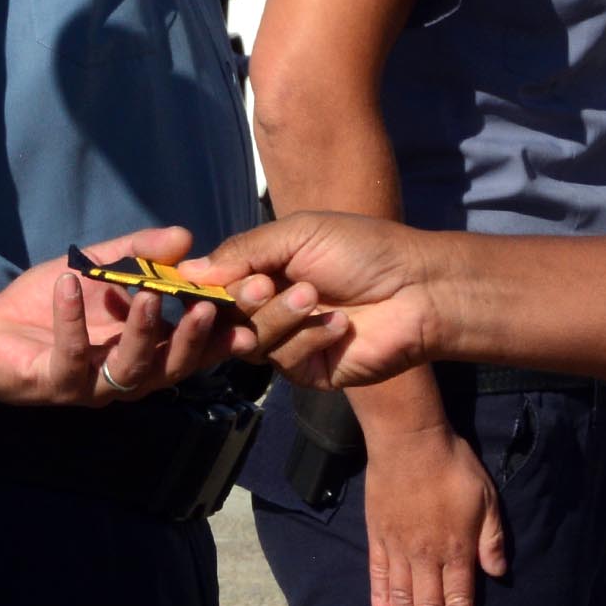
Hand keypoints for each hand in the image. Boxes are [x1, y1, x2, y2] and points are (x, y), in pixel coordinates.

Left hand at [0, 227, 325, 404]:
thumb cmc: (51, 302)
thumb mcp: (100, 266)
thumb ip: (141, 253)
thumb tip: (185, 235)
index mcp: (149, 350)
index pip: (196, 346)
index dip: (224, 332)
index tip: (251, 310)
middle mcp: (128, 375)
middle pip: (174, 368)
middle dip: (194, 340)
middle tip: (207, 308)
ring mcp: (92, 386)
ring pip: (130, 370)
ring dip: (140, 334)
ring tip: (145, 297)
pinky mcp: (53, 385)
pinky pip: (69, 357)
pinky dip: (72, 320)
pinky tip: (71, 284)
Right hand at [198, 212, 435, 388]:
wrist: (417, 287)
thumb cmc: (363, 250)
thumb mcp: (299, 233)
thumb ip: (244, 250)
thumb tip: (187, 271)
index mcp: (266, 271)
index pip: (217, 286)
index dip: (207, 289)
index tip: (200, 286)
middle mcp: (272, 309)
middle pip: (228, 319)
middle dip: (245, 303)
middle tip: (266, 287)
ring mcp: (290, 342)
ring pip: (254, 343)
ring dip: (281, 318)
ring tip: (314, 296)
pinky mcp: (311, 371)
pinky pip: (287, 363)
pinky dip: (310, 339)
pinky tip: (340, 324)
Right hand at [361, 422, 507, 605]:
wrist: (408, 440)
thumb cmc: (453, 466)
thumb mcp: (487, 498)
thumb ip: (492, 538)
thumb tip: (498, 573)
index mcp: (456, 549)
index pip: (458, 601)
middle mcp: (426, 556)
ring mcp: (399, 548)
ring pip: (403, 600)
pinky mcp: (379, 536)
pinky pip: (380, 576)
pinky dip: (382, 600)